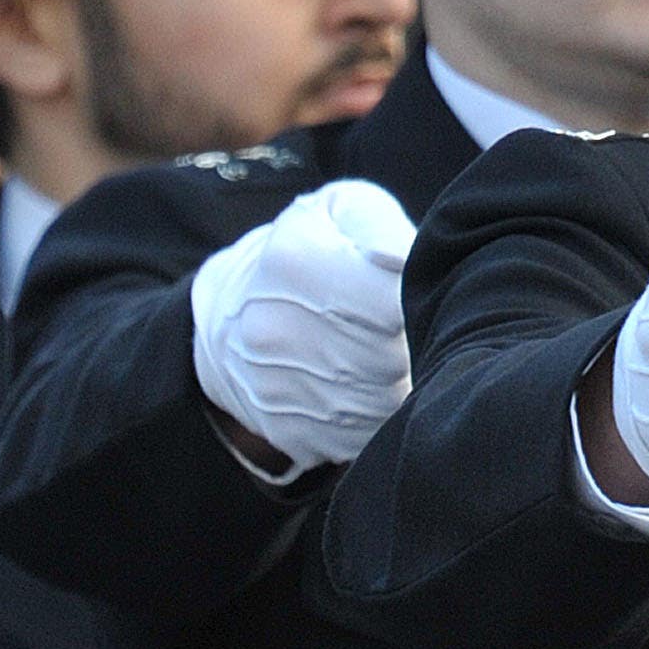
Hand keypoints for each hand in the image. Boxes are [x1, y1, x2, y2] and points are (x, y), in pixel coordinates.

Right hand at [188, 179, 416, 472]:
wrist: (231, 311)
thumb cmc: (311, 250)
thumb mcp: (340, 211)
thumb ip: (379, 226)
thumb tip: (403, 262)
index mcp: (292, 261)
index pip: (390, 304)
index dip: (417, 304)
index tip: (413, 297)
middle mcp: (270, 327)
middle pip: (388, 360)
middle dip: (412, 347)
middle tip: (406, 331)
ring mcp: (271, 384)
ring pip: (378, 405)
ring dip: (399, 386)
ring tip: (389, 357)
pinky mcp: (282, 428)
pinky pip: (357, 437)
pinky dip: (374, 418)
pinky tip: (365, 388)